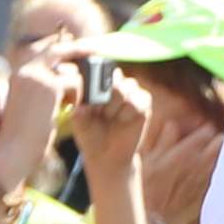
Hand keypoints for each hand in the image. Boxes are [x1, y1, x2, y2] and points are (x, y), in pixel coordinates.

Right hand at [0, 43, 75, 175]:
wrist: (12, 151)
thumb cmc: (22, 136)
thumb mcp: (29, 107)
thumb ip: (42, 91)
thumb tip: (61, 83)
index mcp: (19, 74)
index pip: (45, 52)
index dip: (63, 48)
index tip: (79, 49)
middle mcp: (26, 71)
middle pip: (58, 49)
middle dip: (78, 49)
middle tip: (96, 50)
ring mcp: (37, 77)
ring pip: (71, 70)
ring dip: (79, 87)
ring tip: (72, 105)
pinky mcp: (50, 87)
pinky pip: (76, 83)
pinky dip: (78, 97)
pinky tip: (68, 110)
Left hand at [71, 64, 154, 193]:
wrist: (108, 155)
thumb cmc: (91, 135)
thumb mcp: (81, 125)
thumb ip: (80, 114)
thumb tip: (80, 108)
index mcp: (95, 82)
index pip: (97, 69)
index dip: (94, 79)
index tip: (89, 97)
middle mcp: (113, 82)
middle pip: (113, 75)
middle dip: (105, 95)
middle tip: (100, 112)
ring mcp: (130, 90)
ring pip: (126, 87)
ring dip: (116, 105)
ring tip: (110, 117)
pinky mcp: (143, 101)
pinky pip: (139, 100)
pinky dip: (130, 112)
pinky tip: (124, 121)